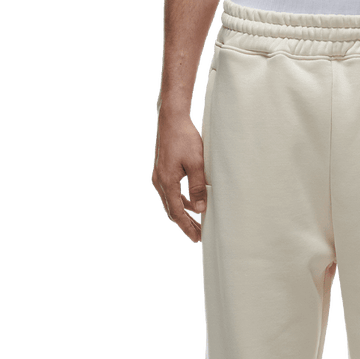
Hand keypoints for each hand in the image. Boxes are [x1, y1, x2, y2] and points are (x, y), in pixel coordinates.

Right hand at [151, 112, 206, 244]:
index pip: (176, 212)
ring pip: (171, 201)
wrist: (171, 120)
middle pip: (172, 209)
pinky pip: (171, 192)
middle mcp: (159, 181)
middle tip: (198, 235)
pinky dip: (180, 200)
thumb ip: (198, 187)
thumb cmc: (185, 139)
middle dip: (185, 223)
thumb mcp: (196, 164)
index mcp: (167, 182)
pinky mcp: (162, 171)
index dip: (187, 226)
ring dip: (183, 213)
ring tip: (196, 223)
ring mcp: (159, 176)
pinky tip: (190, 203)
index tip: (197, 237)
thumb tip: (200, 210)